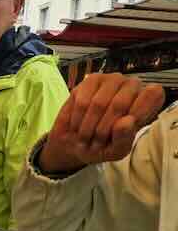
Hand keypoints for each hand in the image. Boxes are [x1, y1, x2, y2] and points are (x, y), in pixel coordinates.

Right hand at [38, 72, 166, 175]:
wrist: (75, 142)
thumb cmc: (102, 145)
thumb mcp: (116, 151)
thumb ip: (124, 139)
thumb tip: (127, 121)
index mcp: (147, 102)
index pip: (154, 94)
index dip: (138, 112)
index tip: (124, 128)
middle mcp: (133, 86)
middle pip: (120, 103)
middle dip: (103, 129)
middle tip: (97, 142)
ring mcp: (112, 80)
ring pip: (99, 103)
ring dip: (87, 127)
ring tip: (85, 136)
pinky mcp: (92, 80)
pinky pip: (82, 101)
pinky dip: (77, 120)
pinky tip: (77, 126)